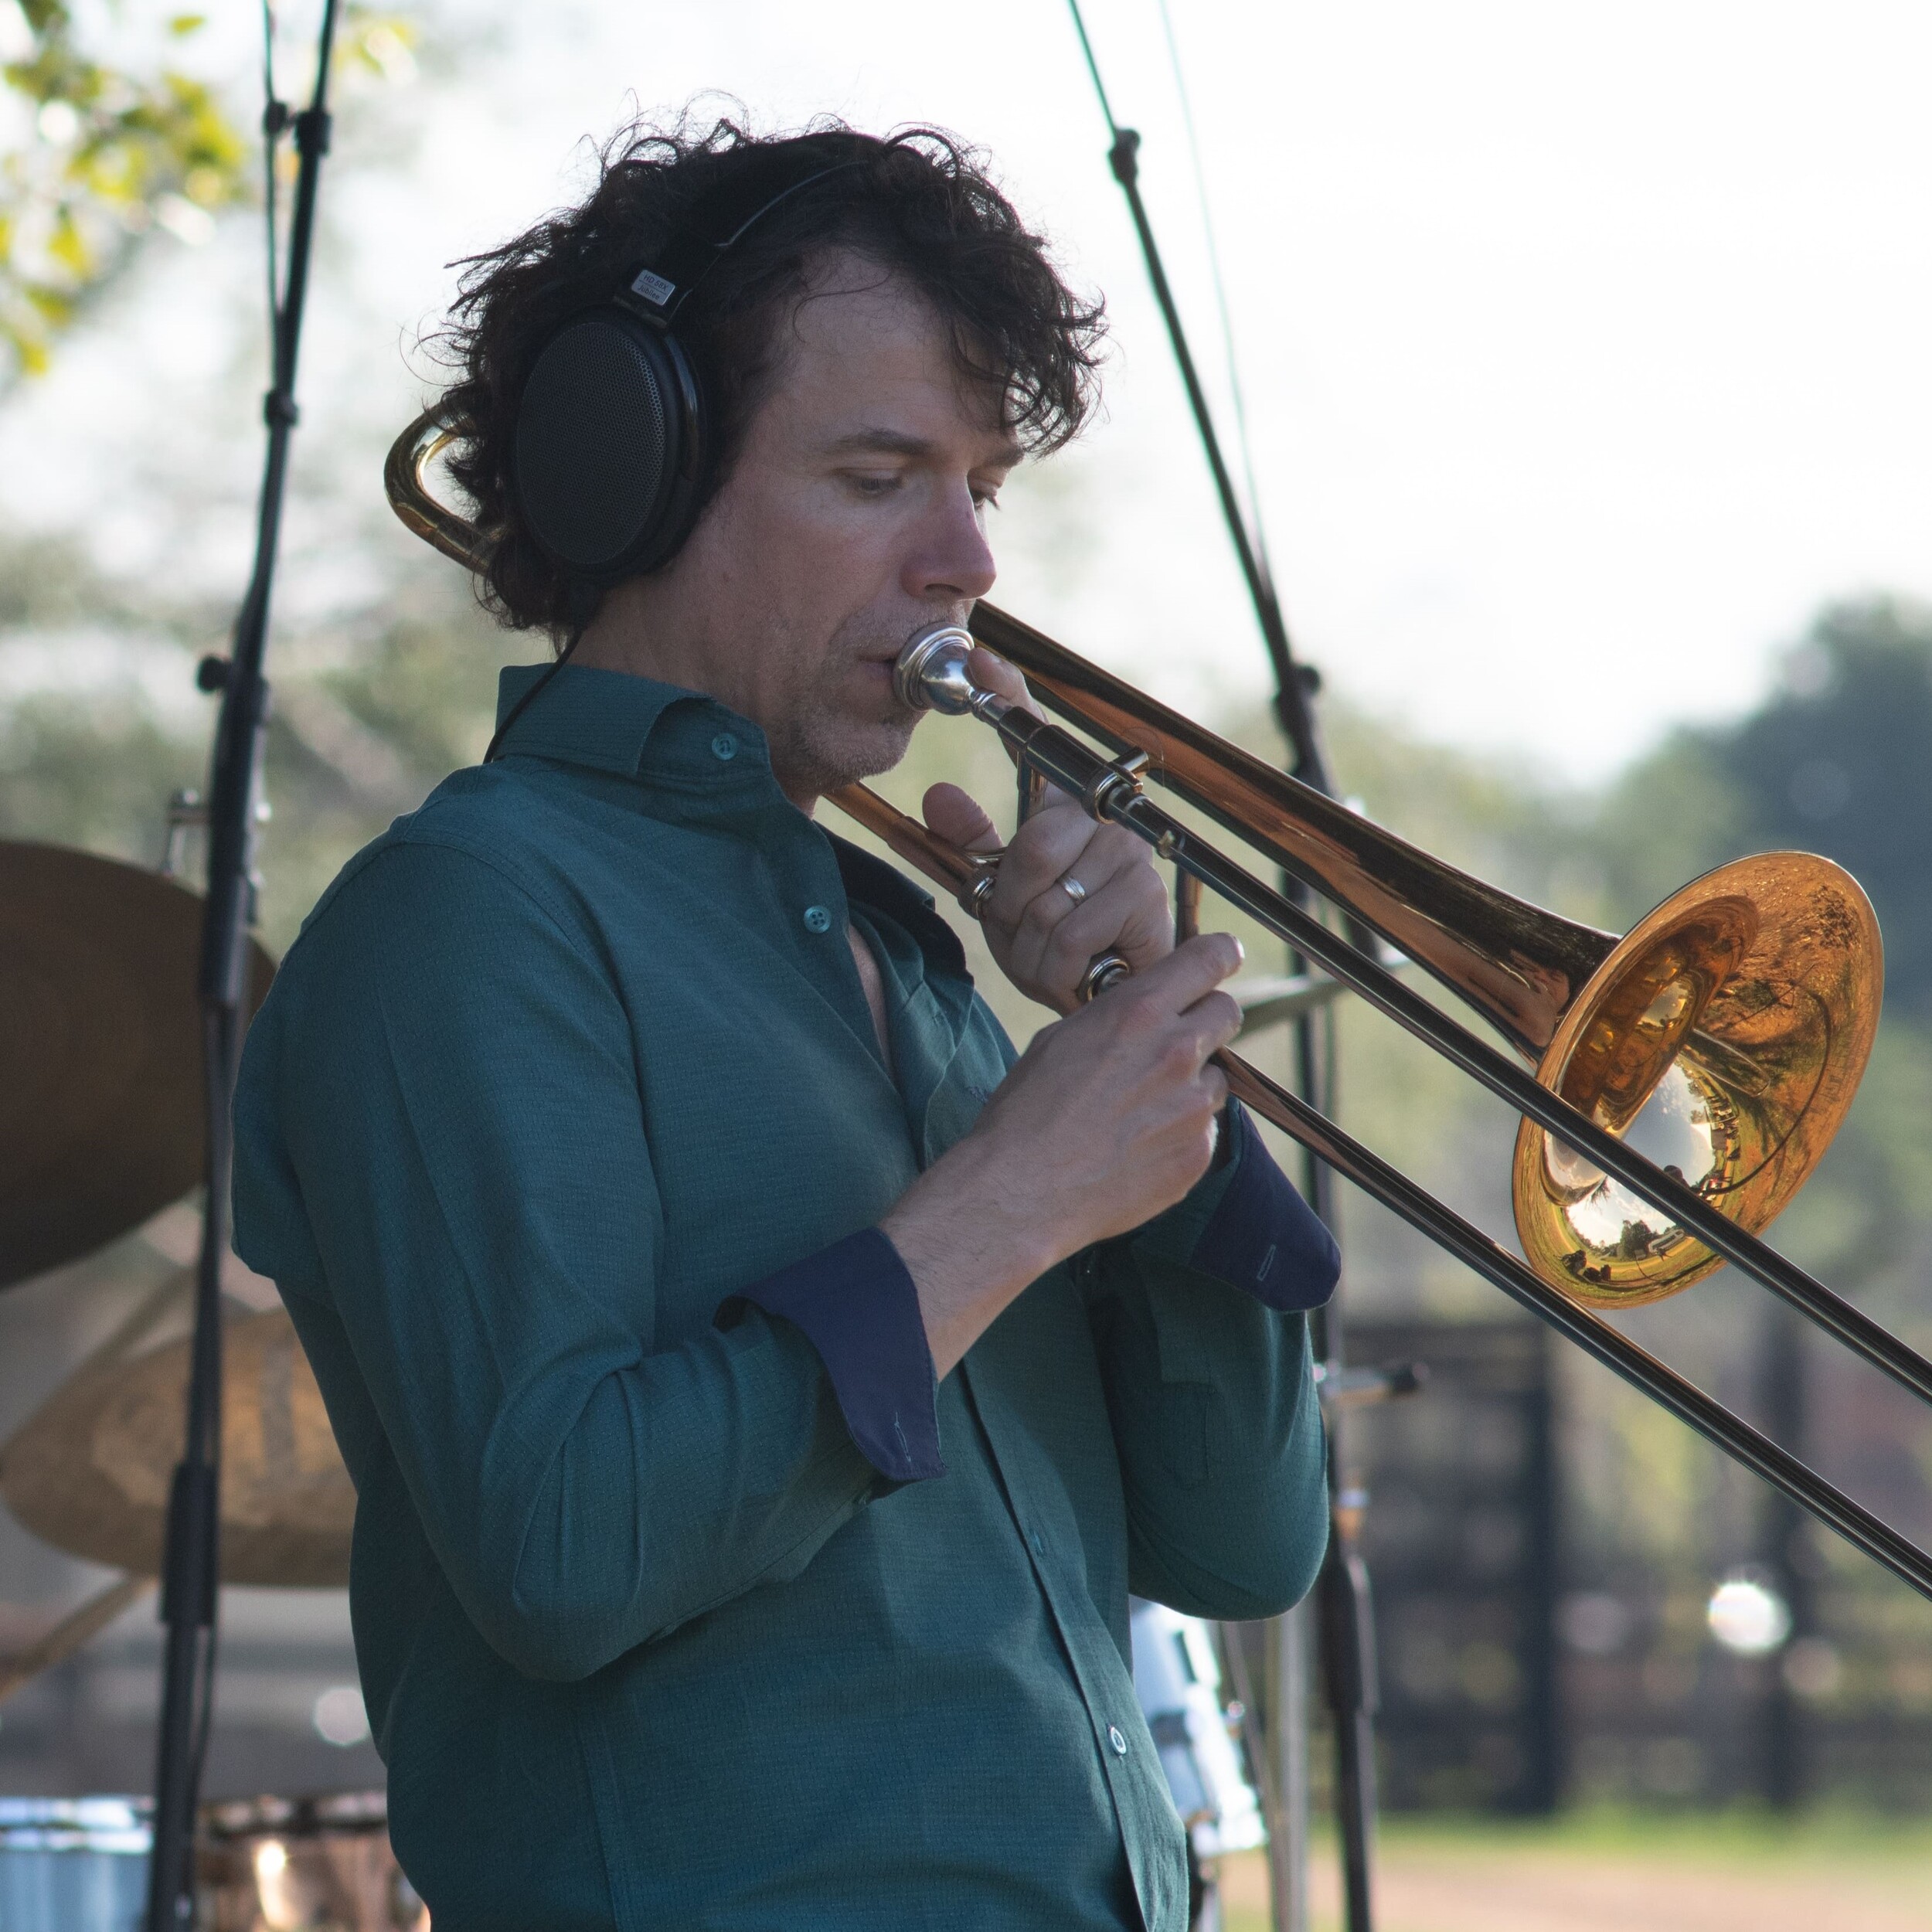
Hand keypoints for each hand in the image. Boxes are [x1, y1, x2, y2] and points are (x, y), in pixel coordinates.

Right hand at [880, 933, 1244, 1374]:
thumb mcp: (1061, 1039)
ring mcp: (1194, 1107)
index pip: (1211, 958)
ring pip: (1217, 1077)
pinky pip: (1205, 1129)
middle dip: (1205, 1020)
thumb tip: (1141, 1009)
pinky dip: (1180, 1133)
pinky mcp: (1198, 1154)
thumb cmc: (1027, 1112)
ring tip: (1141, 1108)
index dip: (1217, 957)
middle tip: (1174, 1040)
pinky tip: (1137, 1147)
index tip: (1217, 961)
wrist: (1021, 1191)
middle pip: (1227, 1012)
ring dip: (1191, 1083)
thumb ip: (1115, 1018)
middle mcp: (1177, 1052)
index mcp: (1139, 1012)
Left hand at [921, 648, 1173, 1014]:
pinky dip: (1057, 966)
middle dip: (1014, 904)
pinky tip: (1079, 971)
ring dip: (1033, 944)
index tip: (979, 662)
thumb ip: (972, 847)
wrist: (1106, 1000)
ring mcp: (1128, 855)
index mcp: (1061, 811)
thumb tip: (936, 794)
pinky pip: (1071, 932)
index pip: (1036, 739)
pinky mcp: (1145, 896)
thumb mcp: (998, 896)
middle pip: (1033, 844)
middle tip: (1026, 931)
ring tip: (1052, 955)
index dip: (1008, 695)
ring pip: (1048, 895)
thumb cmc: (1056, 944)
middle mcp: (1101, 821)